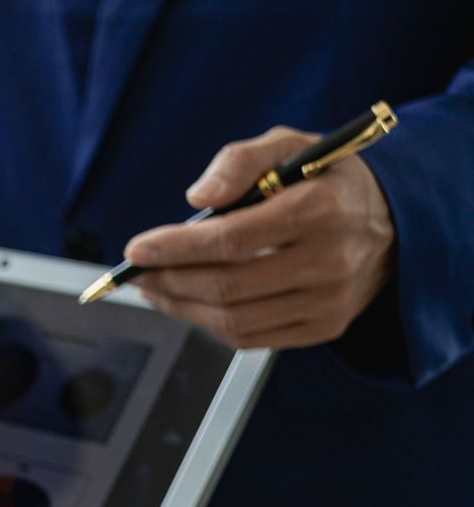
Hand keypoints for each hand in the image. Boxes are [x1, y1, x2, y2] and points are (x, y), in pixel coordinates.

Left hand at [125, 125, 395, 349]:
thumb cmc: (324, 180)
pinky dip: (209, 325)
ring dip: (180, 308)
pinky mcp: (325, 327)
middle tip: (136, 273)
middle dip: (168, 281)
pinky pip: (251, 339)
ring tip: (154, 289)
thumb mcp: (289, 146)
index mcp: (321, 210)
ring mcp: (330, 301)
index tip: (135, 250)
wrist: (392, 221)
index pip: (231, 239)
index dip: (175, 248)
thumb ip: (240, 161)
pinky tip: (189, 304)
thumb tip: (197, 198)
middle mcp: (330, 261)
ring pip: (233, 320)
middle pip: (226, 286)